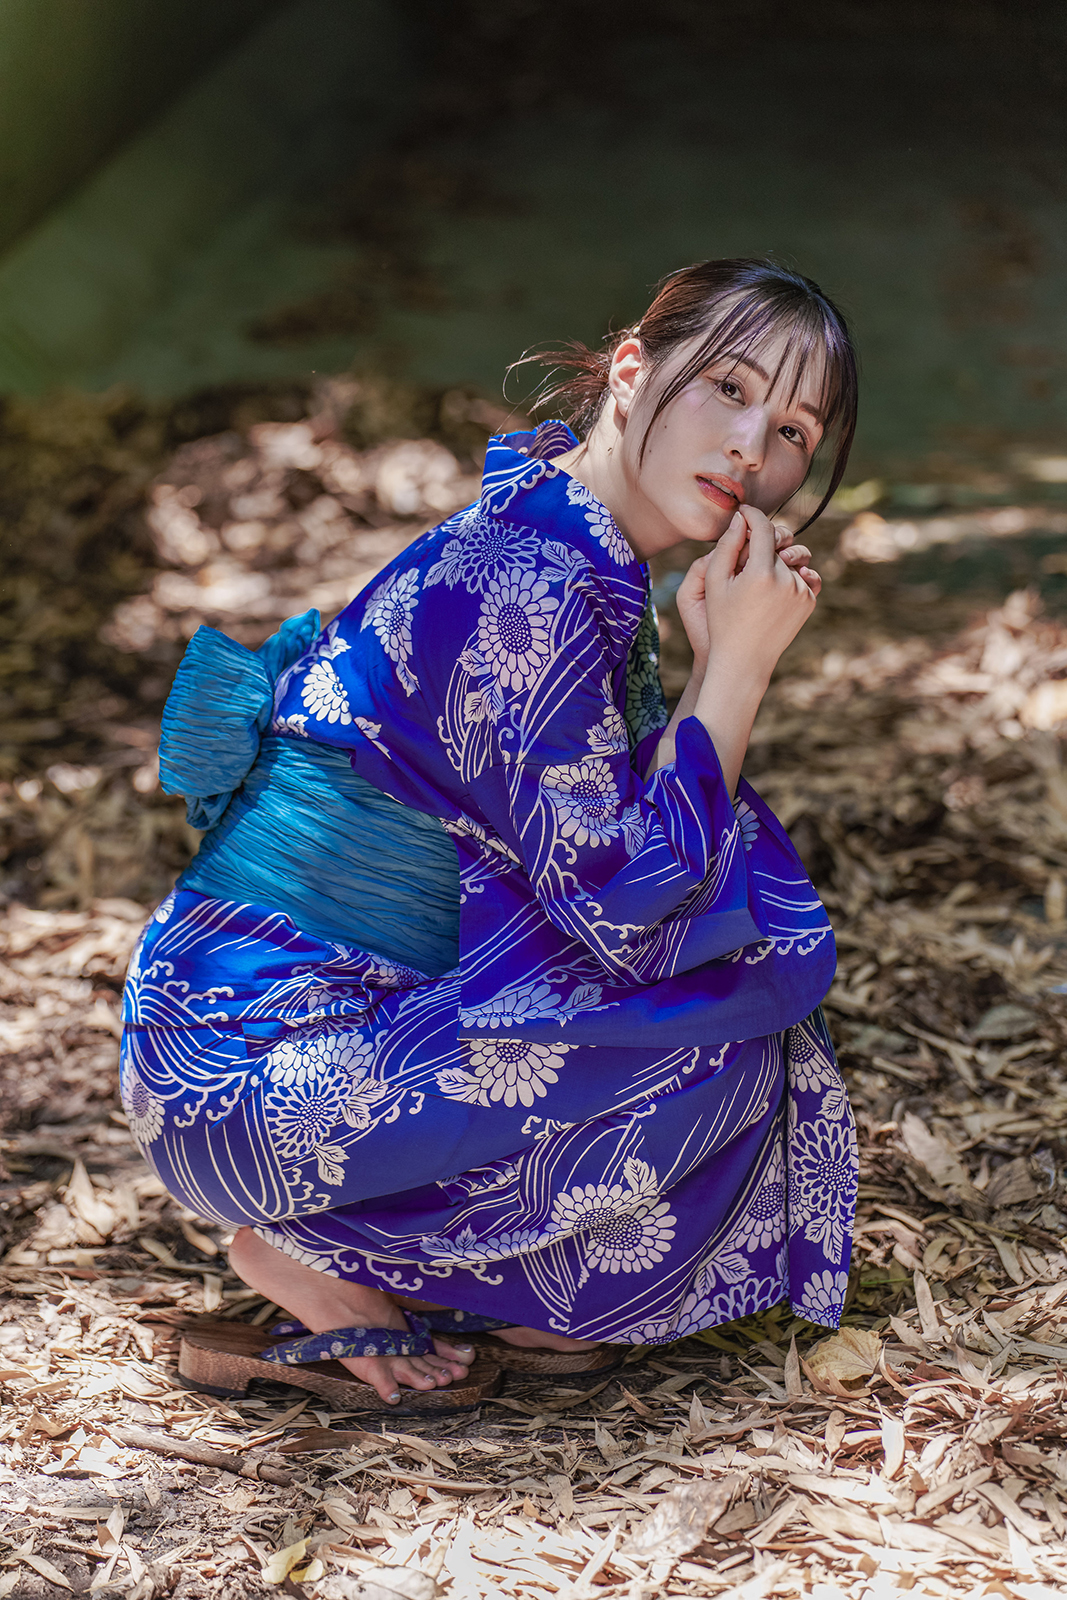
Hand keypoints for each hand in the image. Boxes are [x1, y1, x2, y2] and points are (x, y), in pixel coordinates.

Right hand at [702, 505, 818, 684]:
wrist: (745, 661)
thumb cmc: (722, 621)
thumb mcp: (715, 583)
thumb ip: (727, 546)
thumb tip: (740, 518)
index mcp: (760, 573)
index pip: (762, 527)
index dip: (752, 514)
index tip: (743, 511)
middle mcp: (786, 579)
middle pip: (776, 543)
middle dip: (760, 544)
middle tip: (742, 558)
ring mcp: (801, 591)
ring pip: (789, 559)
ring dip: (775, 560)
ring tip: (758, 576)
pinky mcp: (809, 601)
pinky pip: (800, 576)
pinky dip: (787, 578)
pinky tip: (770, 592)